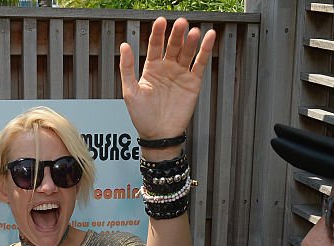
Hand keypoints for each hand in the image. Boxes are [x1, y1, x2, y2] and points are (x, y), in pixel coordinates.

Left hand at [119, 17, 215, 143]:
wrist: (158, 135)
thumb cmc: (142, 117)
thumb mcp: (130, 91)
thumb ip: (127, 68)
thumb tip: (124, 46)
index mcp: (151, 69)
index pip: (154, 45)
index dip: (157, 33)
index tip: (160, 21)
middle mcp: (167, 68)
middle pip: (172, 46)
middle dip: (176, 34)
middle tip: (180, 23)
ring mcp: (180, 74)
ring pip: (187, 52)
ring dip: (190, 41)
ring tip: (192, 31)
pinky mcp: (193, 82)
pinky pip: (200, 63)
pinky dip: (205, 50)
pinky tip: (209, 37)